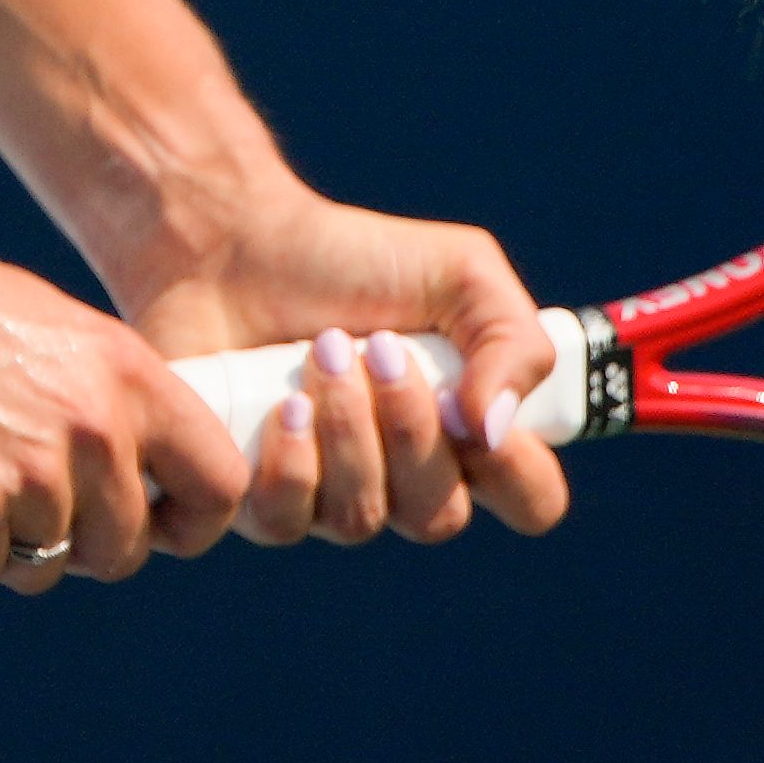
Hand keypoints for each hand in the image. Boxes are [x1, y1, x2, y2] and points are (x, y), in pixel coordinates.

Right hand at [0, 205, 248, 592]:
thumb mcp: (40, 325)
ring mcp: (36, 467)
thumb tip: (121, 460)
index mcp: (125, 368)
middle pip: (129, 546)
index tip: (149, 525)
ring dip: (7, 551)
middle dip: (80, 548)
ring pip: (50, 564)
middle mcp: (96, 422)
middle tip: (24, 516)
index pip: (219, 480)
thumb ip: (93, 388)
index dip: (189, 520)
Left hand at [127, 184, 573, 550]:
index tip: (474, 410)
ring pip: (362, 519)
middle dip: (410, 428)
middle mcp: (402, 479)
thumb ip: (513, 342)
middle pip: (439, 517)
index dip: (518, 476)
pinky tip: (285, 404)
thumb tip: (497, 430)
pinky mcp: (253, 497)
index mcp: (466, 431)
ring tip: (321, 351)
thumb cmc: (351, 258)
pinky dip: (292, 460)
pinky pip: (286, 521)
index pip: (530, 500)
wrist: (233, 240)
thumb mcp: (460, 272)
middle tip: (379, 348)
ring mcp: (328, 496)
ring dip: (348, 428)